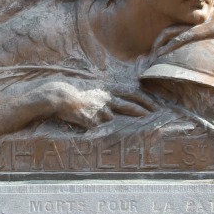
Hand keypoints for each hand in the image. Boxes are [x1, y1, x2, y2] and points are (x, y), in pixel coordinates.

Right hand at [35, 81, 151, 128]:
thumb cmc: (73, 91)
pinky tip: (80, 117)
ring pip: (107, 119)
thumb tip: (114, 109)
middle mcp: (107, 99)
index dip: (144, 100)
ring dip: (100, 118)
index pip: (131, 93)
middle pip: (129, 107)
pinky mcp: (93, 122)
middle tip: (154, 116)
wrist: (59, 95)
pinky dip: (89, 123)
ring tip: (86, 111)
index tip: (154, 105)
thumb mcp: (92, 87)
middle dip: (143, 111)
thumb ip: (104, 96)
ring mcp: (101, 111)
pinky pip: (95, 126)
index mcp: (107, 88)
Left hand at [155, 2, 213, 55]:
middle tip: (151, 55)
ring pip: (169, 34)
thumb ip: (209, 37)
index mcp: (192, 26)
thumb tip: (209, 47)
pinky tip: (162, 52)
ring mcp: (192, 28)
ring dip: (160, 45)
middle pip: (167, 32)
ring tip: (154, 55)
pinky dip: (169, 46)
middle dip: (157, 43)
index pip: (172, 31)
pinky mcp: (196, 32)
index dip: (163, 40)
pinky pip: (179, 39)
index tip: (157, 51)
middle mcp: (189, 25)